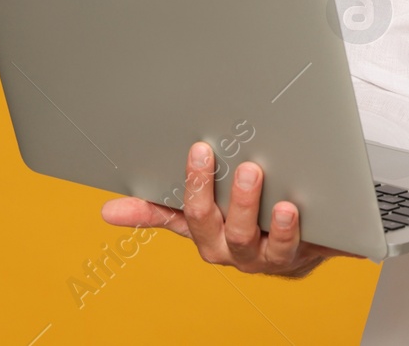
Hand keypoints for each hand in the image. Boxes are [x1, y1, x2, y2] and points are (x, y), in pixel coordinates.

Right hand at [101, 142, 359, 277]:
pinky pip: (287, 247)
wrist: (301, 246)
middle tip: (220, 156)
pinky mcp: (292, 256)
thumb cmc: (246, 222)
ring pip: (248, 238)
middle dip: (213, 190)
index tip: (197, 151)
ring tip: (255, 175)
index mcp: (204, 235)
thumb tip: (108, 212)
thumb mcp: (204, 215)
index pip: (181, 213)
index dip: (184, 187)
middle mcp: (228, 249)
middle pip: (213, 224)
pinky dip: (286, 229)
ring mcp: (260, 256)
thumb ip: (161, 210)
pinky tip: (290, 209)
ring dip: (249, 206)